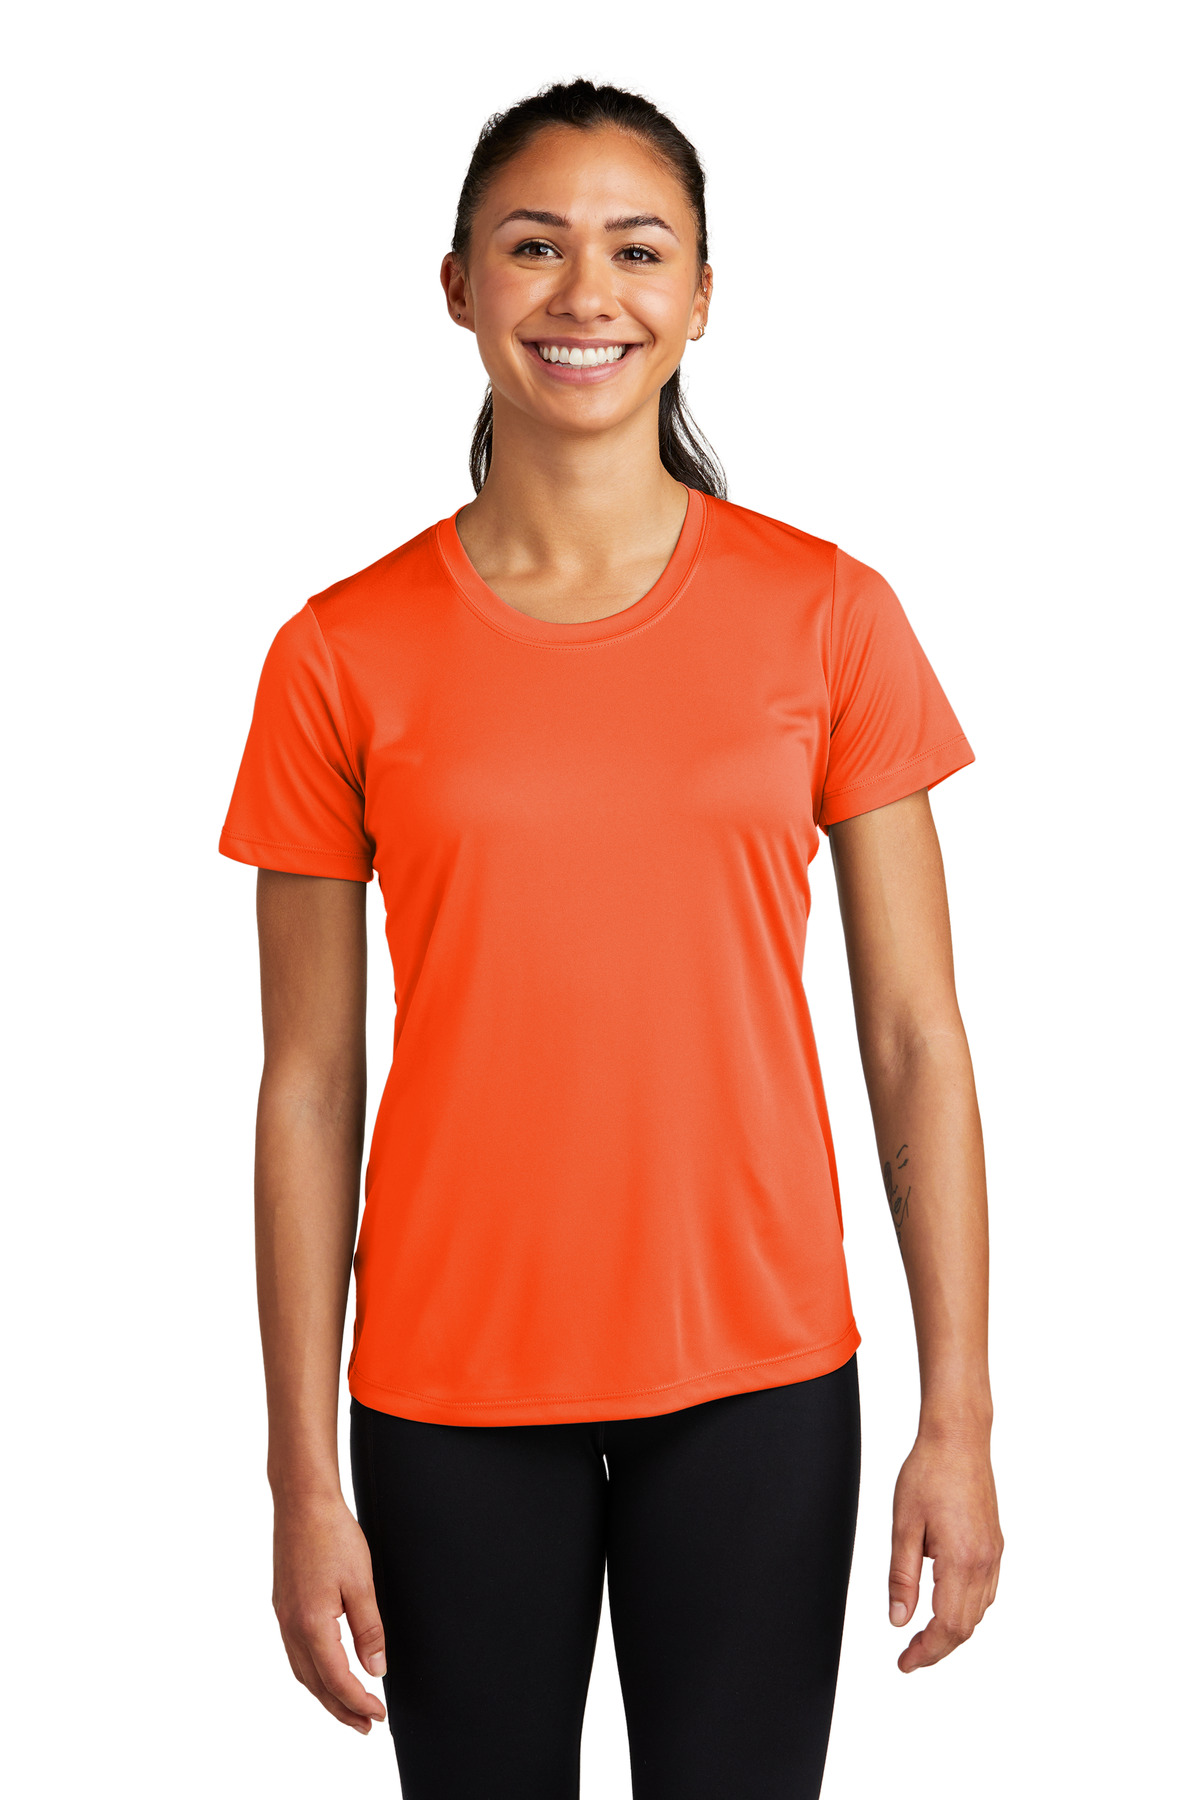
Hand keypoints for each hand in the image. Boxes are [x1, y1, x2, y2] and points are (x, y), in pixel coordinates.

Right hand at [272, 1492, 387, 1732]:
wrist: (302, 1501)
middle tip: (365, 1725)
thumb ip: (369, 1630)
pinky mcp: (282, 1604)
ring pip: (302, 1670)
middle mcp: (291, 1626)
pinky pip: (295, 1652)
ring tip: (348, 1707)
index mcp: (312, 1624)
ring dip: (325, 1694)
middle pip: (315, 1684)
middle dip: (340, 1709)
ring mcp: (283, 1615)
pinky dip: (312, 1671)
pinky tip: (325, 1669)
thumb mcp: (361, 1582)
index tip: (378, 1716)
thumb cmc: (333, 1534)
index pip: (336, 1679)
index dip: (359, 1702)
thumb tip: (376, 1671)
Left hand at [889, 1428, 1002, 1671]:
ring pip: (979, 1612)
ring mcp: (994, 1553)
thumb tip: (898, 1620)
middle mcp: (985, 1562)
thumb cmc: (929, 1472)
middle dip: (937, 1647)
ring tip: (924, 1636)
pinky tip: (947, 1604)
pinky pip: (986, 1591)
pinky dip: (967, 1608)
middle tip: (909, 1656)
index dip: (926, 1652)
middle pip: (966, 1626)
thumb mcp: (903, 1525)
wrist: (959, 1438)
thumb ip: (901, 1577)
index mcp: (961, 1561)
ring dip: (953, 1630)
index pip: (948, 1627)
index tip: (904, 1663)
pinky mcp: (995, 1543)